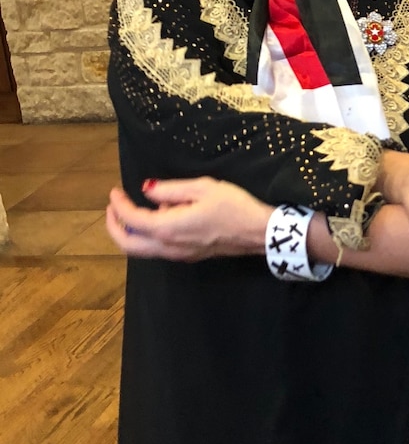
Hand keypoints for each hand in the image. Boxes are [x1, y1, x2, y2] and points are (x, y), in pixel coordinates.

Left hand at [106, 178, 271, 260]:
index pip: (132, 219)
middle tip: (113, 208)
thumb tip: (147, 191)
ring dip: (130, 232)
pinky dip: (147, 236)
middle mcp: (168, 246)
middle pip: (128, 244)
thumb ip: (170, 189)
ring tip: (133, 211)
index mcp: (168, 228)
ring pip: (141, 250)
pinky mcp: (188, 255)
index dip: (119, 205)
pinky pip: (157, 249)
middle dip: (114, 227)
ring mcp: (178, 254)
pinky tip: (158, 218)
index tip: (115, 191)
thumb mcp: (203, 188)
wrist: (259, 232)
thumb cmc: (234, 207)